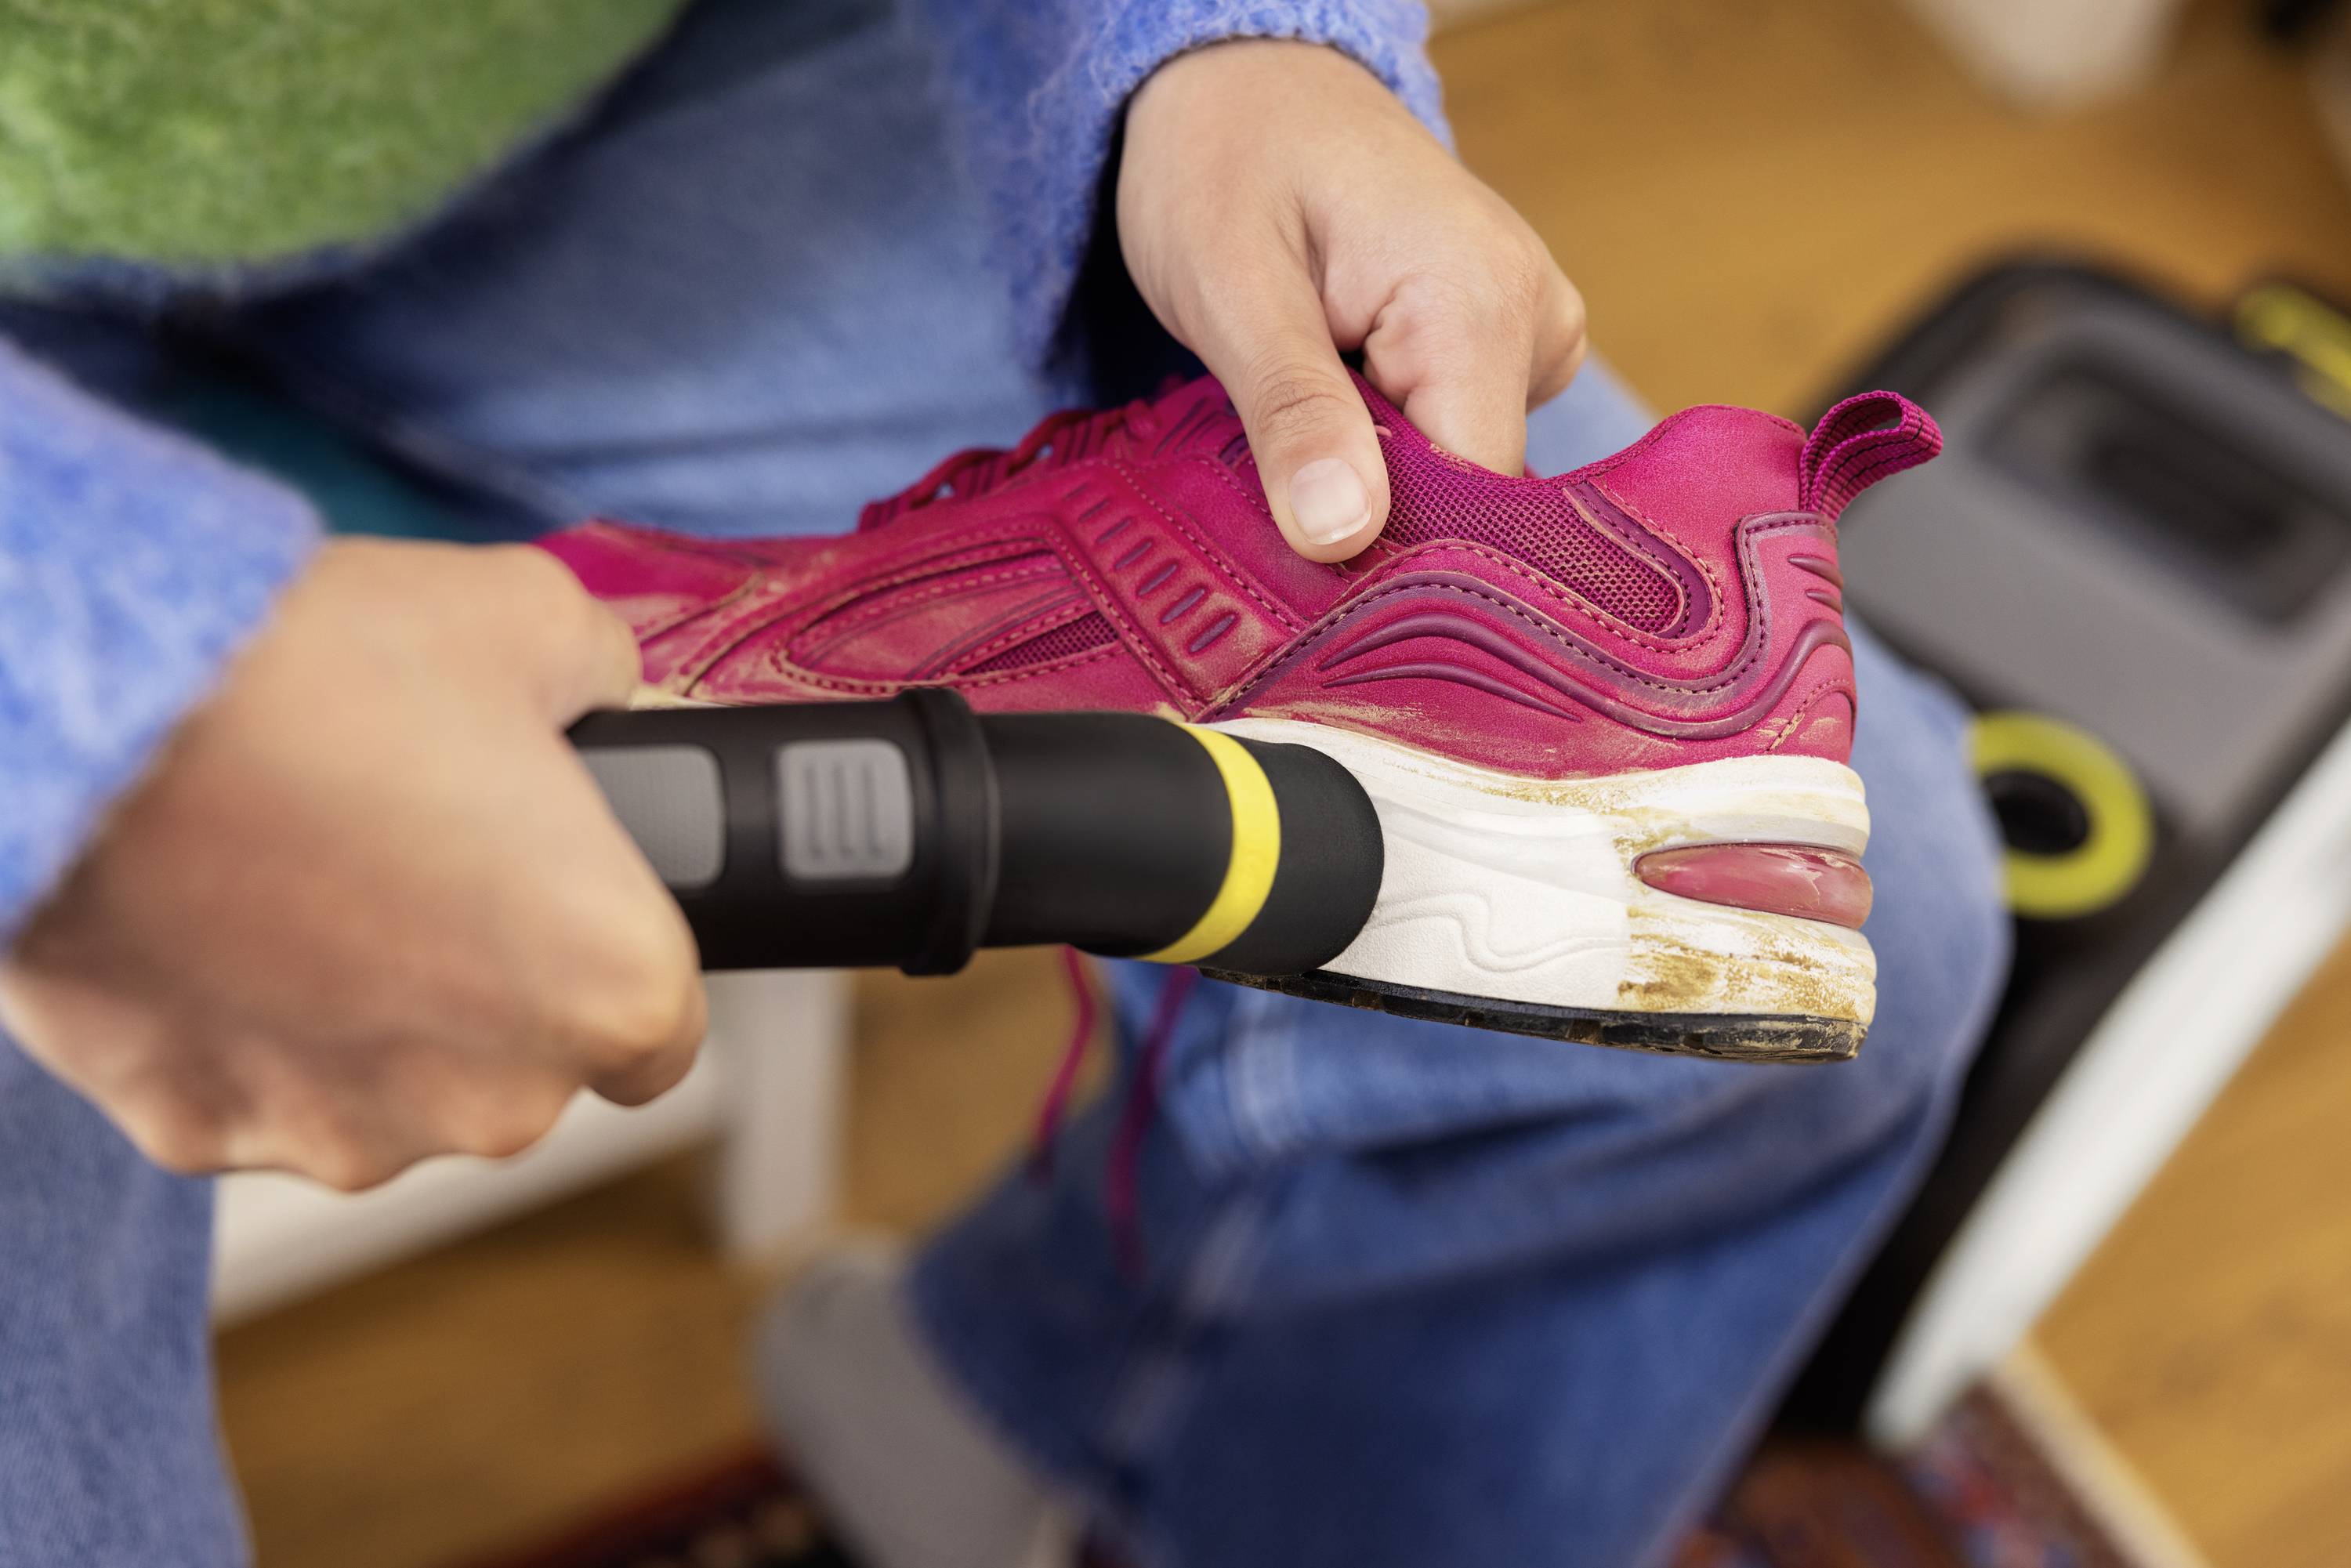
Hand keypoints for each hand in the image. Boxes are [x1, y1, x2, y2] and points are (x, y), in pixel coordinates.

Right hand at [0, 539, 705, 1190]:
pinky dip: (245, 1033)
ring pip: (392, 1092)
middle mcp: (497, 1100)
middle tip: (419, 864)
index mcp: (611, 990)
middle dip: (485, 983)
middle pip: (522, 1065)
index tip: (564, 912)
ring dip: (368, 1018)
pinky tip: (217, 929)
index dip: (611, 960)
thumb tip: (601, 687)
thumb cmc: (319, 670)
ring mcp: (347, 1135)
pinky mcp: (204, 1137)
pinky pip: (256, 1096)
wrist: (94, 709)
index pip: (661, 1033)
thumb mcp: (524, 617)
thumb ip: (598, 675)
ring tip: (308, 880)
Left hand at [1119, 38, 1586, 561]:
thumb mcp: (1227, 287)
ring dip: (1372, 481)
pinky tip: (1331, 407)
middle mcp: (1535, 317)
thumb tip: (1341, 534)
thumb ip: (1291, 411)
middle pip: (1472, 501)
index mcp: (1480, 302)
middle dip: (1369, 520)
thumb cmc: (1221, 159)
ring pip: (1461, 479)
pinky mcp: (1506, 344)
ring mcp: (1531, 330)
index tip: (1298, 572)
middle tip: (1269, 491)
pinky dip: (1388, 449)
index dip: (1384, 556)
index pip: (1472, 507)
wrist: (1245, 80)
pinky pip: (1457, 439)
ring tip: (1292, 424)